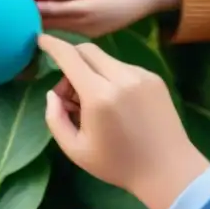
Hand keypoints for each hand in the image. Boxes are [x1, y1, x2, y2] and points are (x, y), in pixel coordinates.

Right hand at [37, 34, 208, 208]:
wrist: (168, 170)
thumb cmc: (117, 165)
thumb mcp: (75, 150)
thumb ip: (55, 119)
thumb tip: (53, 94)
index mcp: (99, 96)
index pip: (70, 57)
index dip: (52, 45)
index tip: (41, 39)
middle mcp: (121, 77)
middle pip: (87, 50)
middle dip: (70, 61)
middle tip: (69, 94)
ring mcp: (141, 75)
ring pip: (105, 59)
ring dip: (91, 72)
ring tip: (94, 105)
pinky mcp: (154, 78)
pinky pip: (122, 68)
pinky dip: (110, 77)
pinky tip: (116, 106)